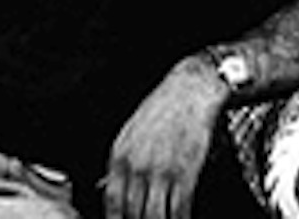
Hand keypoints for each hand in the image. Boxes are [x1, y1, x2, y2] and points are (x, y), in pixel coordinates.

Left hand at [104, 55, 229, 218]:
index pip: (111, 201)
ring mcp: (160, 171)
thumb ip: (120, 163)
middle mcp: (136, 166)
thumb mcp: (129, 134)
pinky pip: (180, 208)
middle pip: (132, 212)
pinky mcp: (185, 173)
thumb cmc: (160, 111)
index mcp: (119, 157)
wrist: (188, 92)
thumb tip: (110, 187)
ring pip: (154, 216)